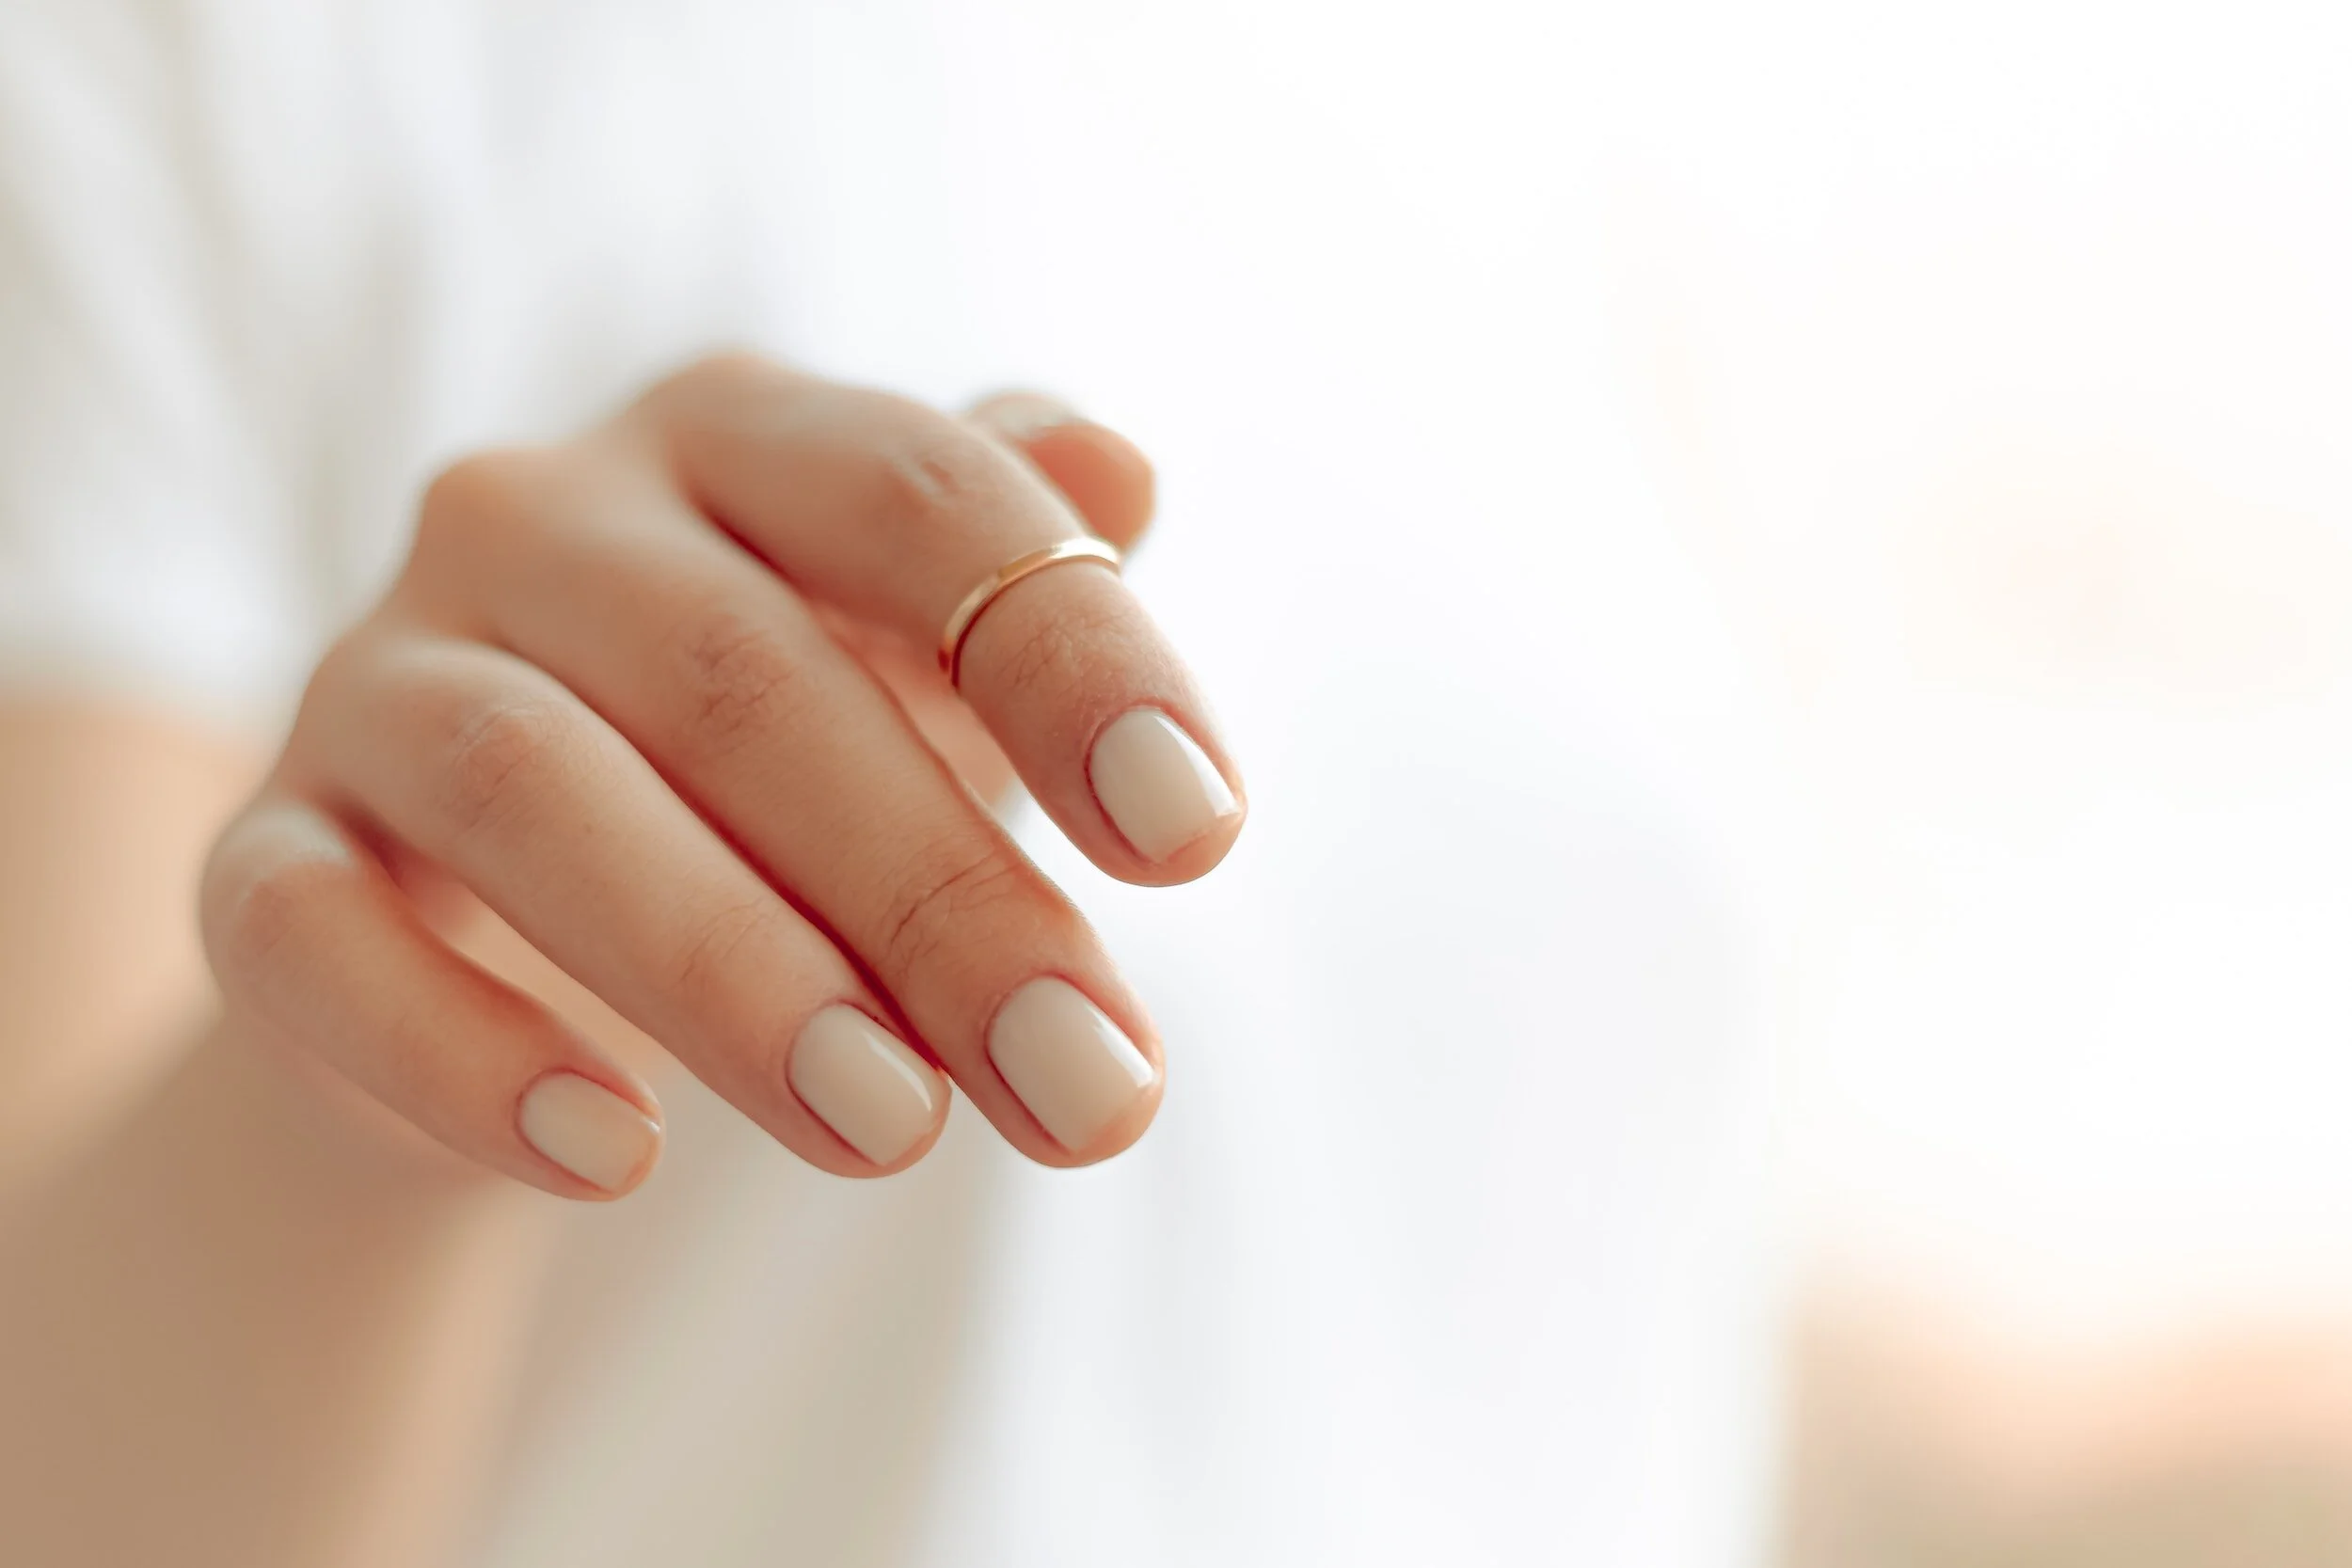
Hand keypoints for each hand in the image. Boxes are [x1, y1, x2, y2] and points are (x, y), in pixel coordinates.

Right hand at [197, 356, 1243, 1195]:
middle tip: (1086, 1083)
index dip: (1063, 650)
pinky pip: (315, 933)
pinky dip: (459, 1050)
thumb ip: (1020, 581)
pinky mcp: (267, 852)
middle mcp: (538, 517)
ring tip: (895, 1131)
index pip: (913, 491)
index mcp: (735, 439)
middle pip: (743, 676)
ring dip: (727, 970)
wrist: (518, 915)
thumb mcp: (922, 665)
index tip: (1195, 835)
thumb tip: (1126, 473)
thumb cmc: (785, 767)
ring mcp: (379, 675)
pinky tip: (614, 1158)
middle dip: (937, 893)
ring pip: (529, 787)